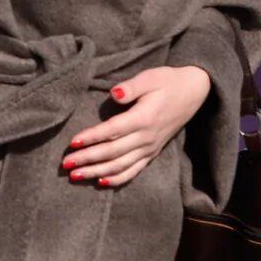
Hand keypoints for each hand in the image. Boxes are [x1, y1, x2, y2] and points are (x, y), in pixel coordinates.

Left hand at [62, 65, 212, 188]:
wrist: (194, 92)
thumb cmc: (168, 81)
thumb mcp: (150, 77)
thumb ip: (132, 87)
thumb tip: (115, 93)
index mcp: (143, 118)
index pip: (112, 131)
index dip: (91, 138)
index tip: (72, 143)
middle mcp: (146, 137)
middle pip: (112, 153)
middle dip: (87, 159)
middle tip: (66, 164)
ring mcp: (150, 148)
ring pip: (120, 166)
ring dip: (97, 172)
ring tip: (76, 175)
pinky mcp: (152, 152)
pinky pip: (133, 170)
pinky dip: (117, 179)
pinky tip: (101, 182)